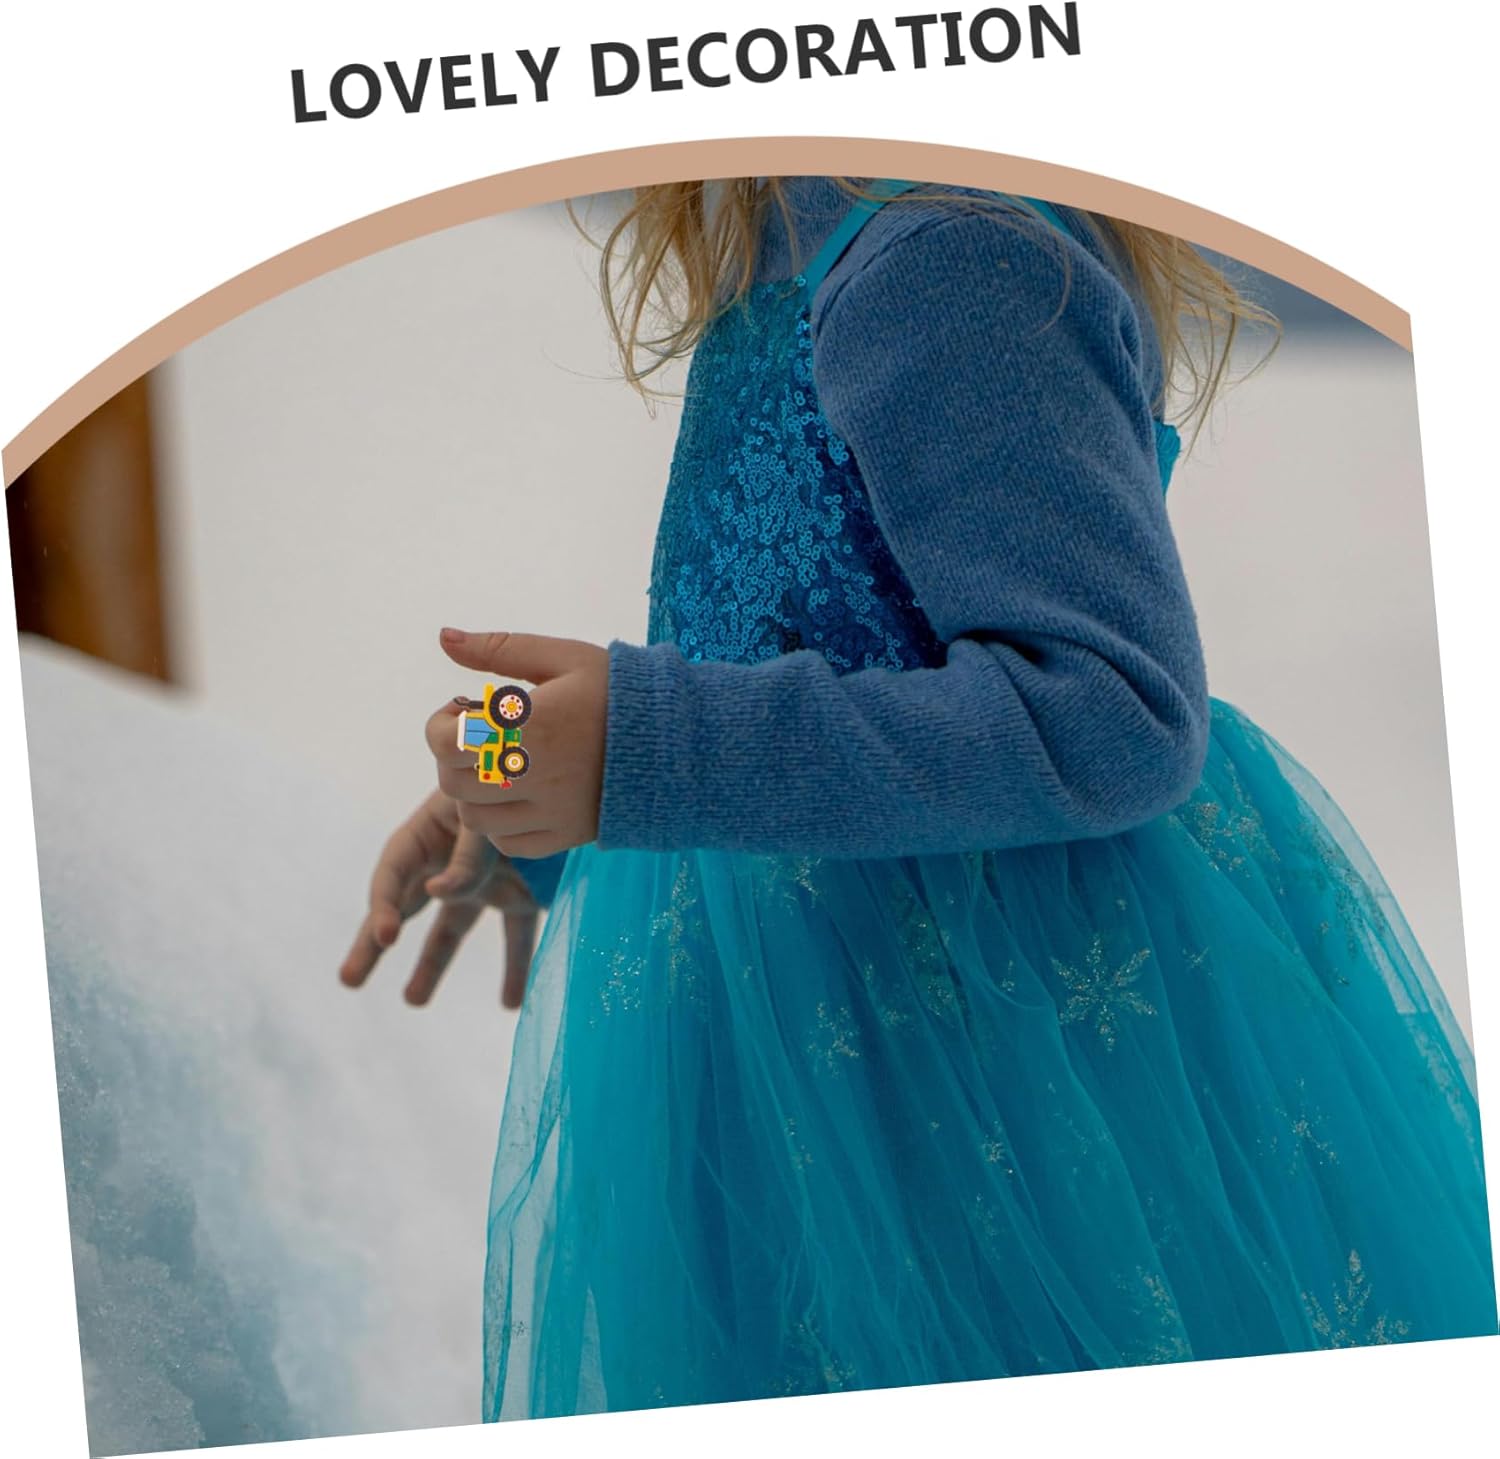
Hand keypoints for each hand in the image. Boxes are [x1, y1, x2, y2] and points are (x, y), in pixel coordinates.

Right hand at [340, 789, 540, 1008]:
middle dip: (375, 943)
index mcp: (427, 833)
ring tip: (413, 1002)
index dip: (385, 906)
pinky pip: (514, 937)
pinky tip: (511, 1004)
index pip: (393, 874)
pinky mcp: (517, 895)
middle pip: (405, 907)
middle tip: (349, 980)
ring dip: (432, 966)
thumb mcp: (484, 815)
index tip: (387, 936)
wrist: (552, 769)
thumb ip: (465, 856)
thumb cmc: (509, 780)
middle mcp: (446, 862)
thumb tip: (436, 893)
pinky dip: (516, 968)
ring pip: (450, 930)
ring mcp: (481, 881)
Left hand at [427, 627, 609, 858]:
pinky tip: (520, 797)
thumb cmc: (618, 693)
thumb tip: (444, 637)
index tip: (461, 712)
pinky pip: (508, 843)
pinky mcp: (565, 836)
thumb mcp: (564, 658)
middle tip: (482, 737)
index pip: (446, 742)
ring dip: (475, 793)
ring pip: (475, 819)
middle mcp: (534, 775)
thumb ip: (500, 649)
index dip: (439, 726)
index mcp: (530, 725)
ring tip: (499, 768)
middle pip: (454, 782)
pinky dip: (501, 824)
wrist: (677, 740)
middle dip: (456, 757)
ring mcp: (550, 812)